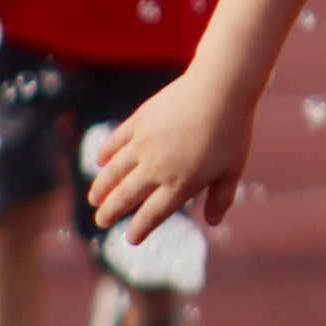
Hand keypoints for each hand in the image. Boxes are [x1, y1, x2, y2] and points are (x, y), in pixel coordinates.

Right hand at [87, 67, 253, 241]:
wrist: (220, 88)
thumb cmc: (232, 130)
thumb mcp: (233, 170)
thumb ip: (222, 198)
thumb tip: (213, 222)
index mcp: (180, 184)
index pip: (153, 214)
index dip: (139, 228)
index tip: (130, 237)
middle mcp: (157, 168)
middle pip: (127, 196)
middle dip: (111, 212)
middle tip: (101, 220)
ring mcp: (145, 143)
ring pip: (115, 171)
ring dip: (101, 187)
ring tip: (93, 199)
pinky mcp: (140, 120)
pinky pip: (116, 141)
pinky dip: (105, 153)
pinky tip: (99, 162)